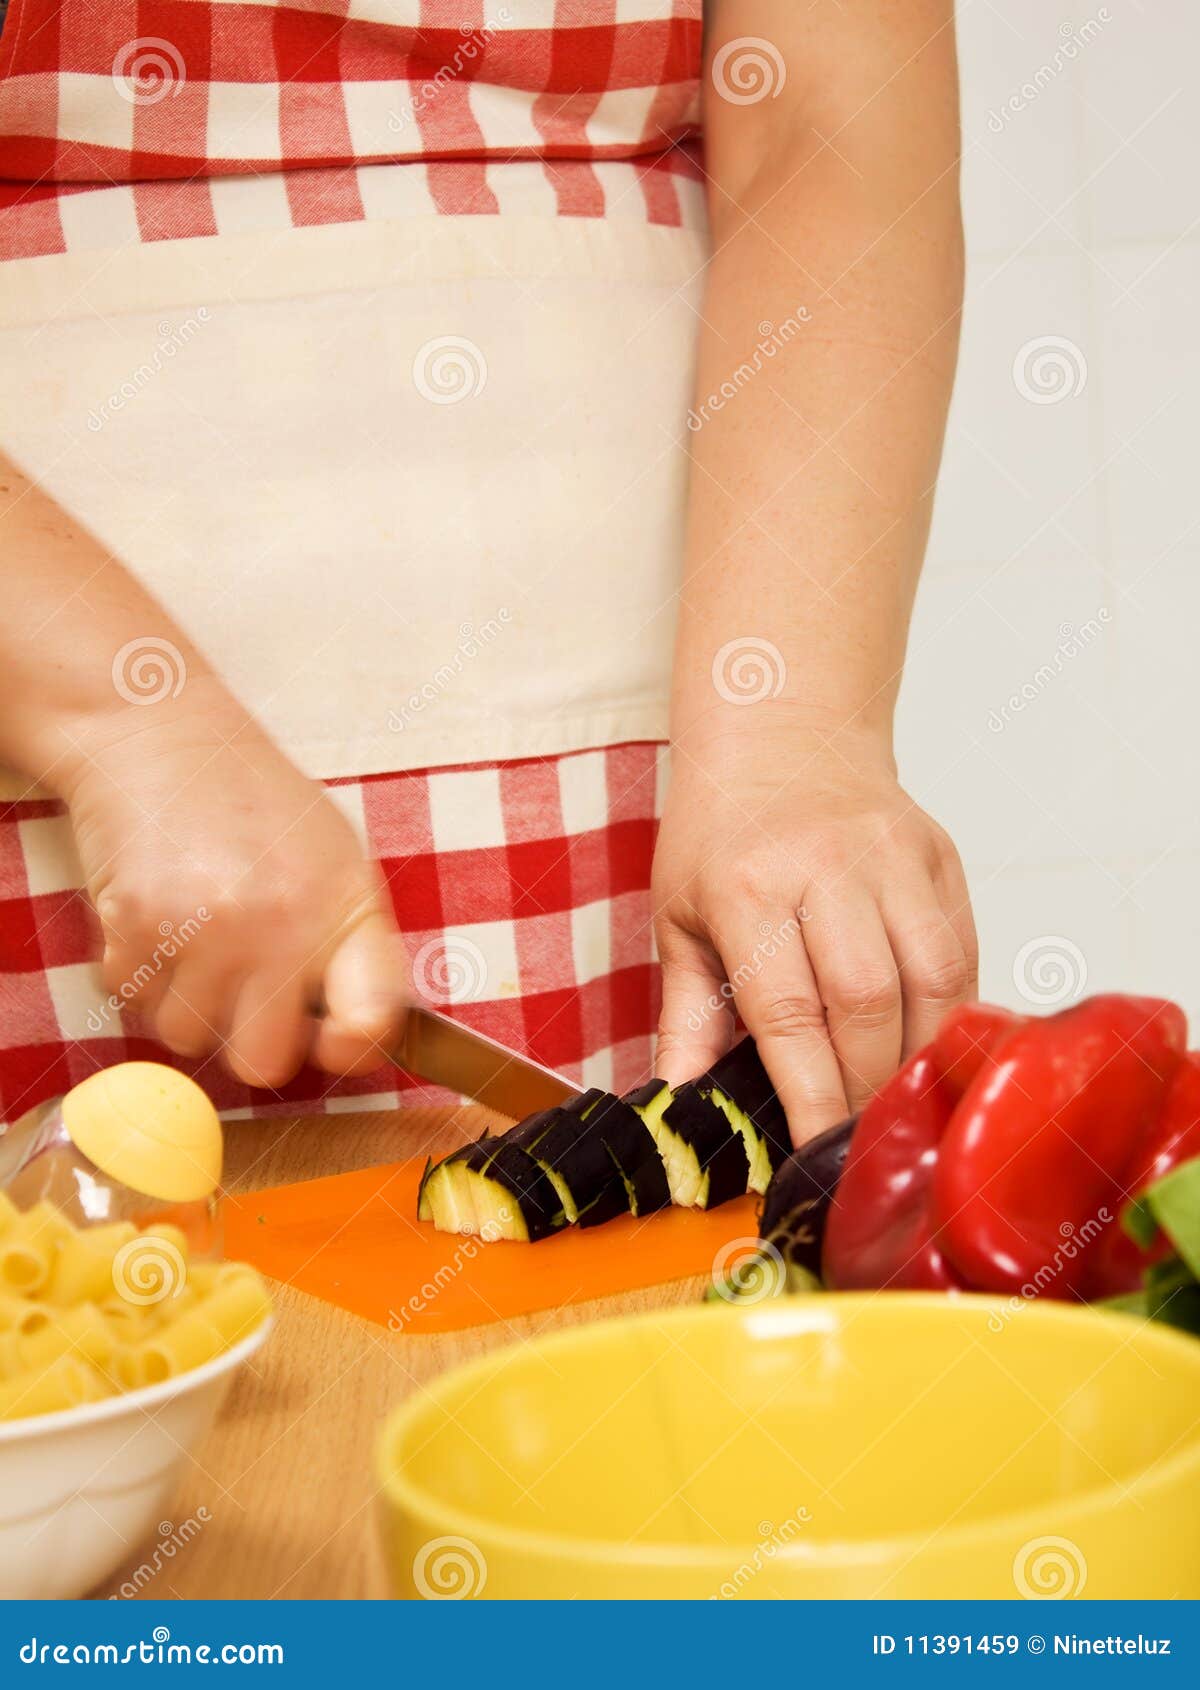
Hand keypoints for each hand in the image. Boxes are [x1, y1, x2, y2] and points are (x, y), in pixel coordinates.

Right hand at [65, 681, 408, 1087]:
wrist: (161, 736)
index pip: (371, 1022)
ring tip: (196, 942)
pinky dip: (139, 973)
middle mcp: (281, 925)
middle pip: (264, 1063)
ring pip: (187, 1037)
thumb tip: (354, 1034)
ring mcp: (205, 930)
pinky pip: (132, 999)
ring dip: (186, 1005)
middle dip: (249, 1039)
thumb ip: (350, 943)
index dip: (351, 1048)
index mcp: (345, 907)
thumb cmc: (254, 801)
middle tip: (244, 992)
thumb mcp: (334, 857)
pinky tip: (158, 919)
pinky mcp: (135, 925)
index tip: (332, 1039)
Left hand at [651, 726, 977, 1144]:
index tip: (816, 1152)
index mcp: (749, 888)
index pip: (791, 1014)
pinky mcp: (940, 855)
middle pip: (870, 1005)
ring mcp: (894, 857)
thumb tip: (681, 1103)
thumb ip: (687, 1017)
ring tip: (897, 1098)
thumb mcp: (680, 918)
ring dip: (920, 1055)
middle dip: (867, 1086)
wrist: (782, 733)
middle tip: (856, 1137)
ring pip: (934, 981)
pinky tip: (927, 1043)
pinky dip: (950, 1011)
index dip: (811, 1094)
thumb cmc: (723, 833)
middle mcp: (827, 867)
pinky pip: (962, 952)